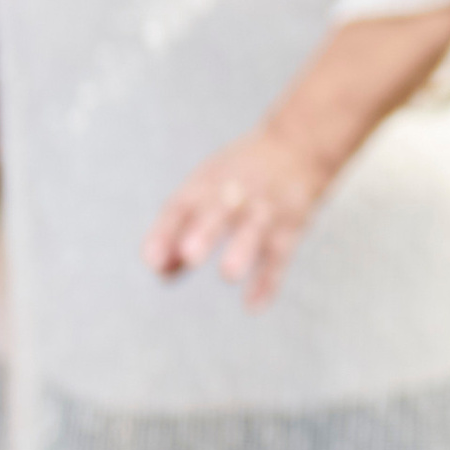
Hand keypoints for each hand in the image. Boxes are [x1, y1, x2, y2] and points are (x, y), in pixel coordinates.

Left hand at [144, 122, 328, 307]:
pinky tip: (253, 305)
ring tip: (228, 273)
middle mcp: (235, 193)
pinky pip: (280, 254)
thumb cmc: (238, 176)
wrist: (297, 145)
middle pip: (219, 211)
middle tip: (190, 255)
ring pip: (254, 228)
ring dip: (243, 249)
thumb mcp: (205, 190)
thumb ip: (179, 230)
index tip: (152, 261)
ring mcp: (266, 209)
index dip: (166, 232)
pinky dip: (268, 280)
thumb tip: (159, 270)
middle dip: (205, 232)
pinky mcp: (292, 226)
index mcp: (207, 183)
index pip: (181, 205)